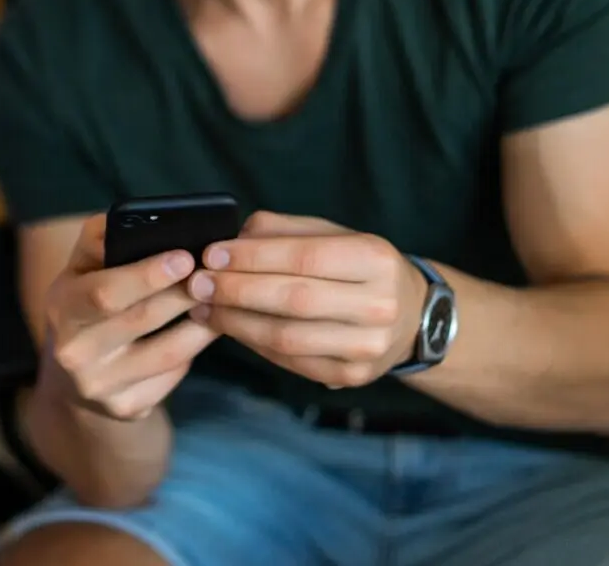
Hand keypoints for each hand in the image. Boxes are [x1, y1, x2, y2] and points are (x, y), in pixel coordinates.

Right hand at [41, 215, 218, 420]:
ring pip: (167, 353)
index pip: (106, 292)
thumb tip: (134, 222)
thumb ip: (100, 239)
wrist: (73, 374)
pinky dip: (193, 352)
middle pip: (141, 320)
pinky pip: (172, 377)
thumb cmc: (86, 302)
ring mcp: (99, 387)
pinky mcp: (125, 408)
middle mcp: (74, 352)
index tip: (186, 257)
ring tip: (220, 300)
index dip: (148, 275)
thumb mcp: (80, 268)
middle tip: (215, 275)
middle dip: (184, 294)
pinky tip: (203, 331)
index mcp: (62, 307)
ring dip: (202, 324)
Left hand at [186, 212, 427, 388]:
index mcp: (375, 258)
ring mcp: (368, 346)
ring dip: (236, 323)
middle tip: (197, 283)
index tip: (212, 254)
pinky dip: (253, 345)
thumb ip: (283, 231)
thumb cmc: (358, 266)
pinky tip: (230, 328)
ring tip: (203, 308)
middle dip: (237, 291)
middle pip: (294, 300)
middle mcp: (379, 305)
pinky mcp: (352, 376)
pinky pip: (291, 362)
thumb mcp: (333, 234)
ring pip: (287, 338)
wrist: (411, 316)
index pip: (305, 257)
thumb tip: (230, 240)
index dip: (253, 257)